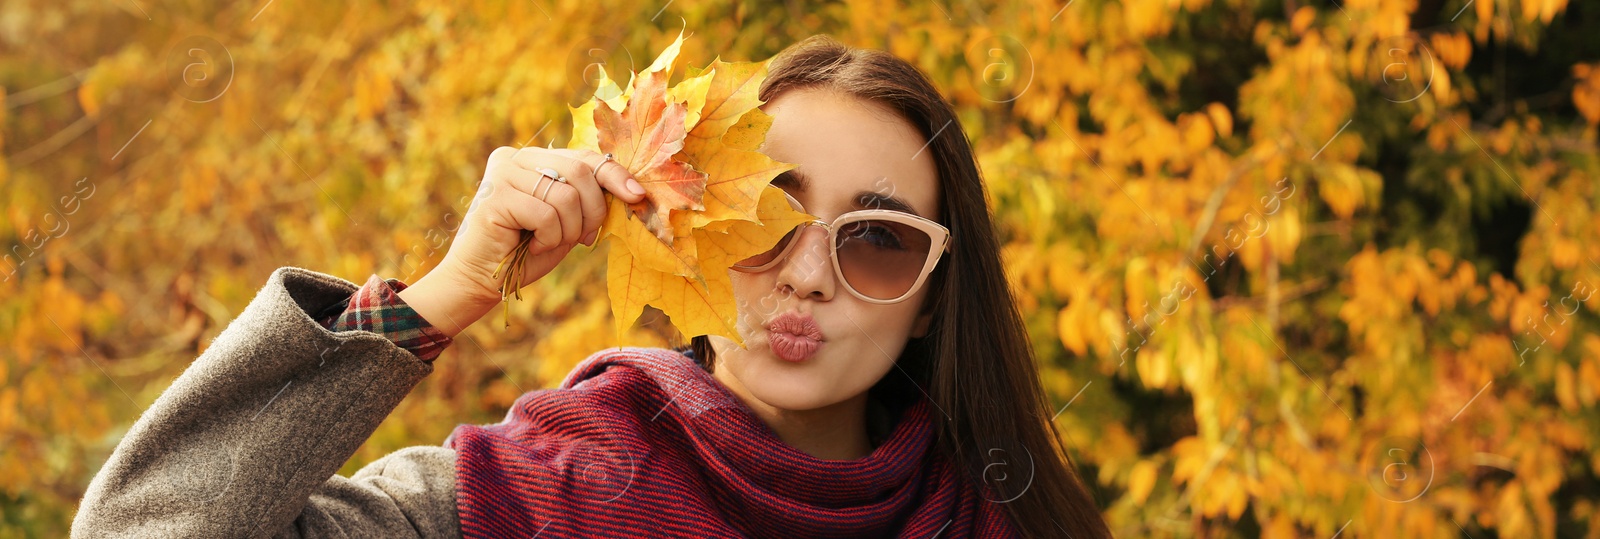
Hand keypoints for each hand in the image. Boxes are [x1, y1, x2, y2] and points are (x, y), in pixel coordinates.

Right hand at [398, 146, 642, 336]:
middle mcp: (515, 157)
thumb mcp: (567, 221)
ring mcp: (502, 173)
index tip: (638, 196)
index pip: (584, 156)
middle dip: (592, 211)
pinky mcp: (494, 196)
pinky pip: (546, 214)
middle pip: (579, 172)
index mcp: (533, 158)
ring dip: (568, 230)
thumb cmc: (527, 251)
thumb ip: (588, 199)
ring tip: (549, 243)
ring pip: (566, 196)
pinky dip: (549, 238)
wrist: (482, 280)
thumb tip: (633, 190)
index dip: (615, 175)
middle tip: (581, 238)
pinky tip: (532, 246)